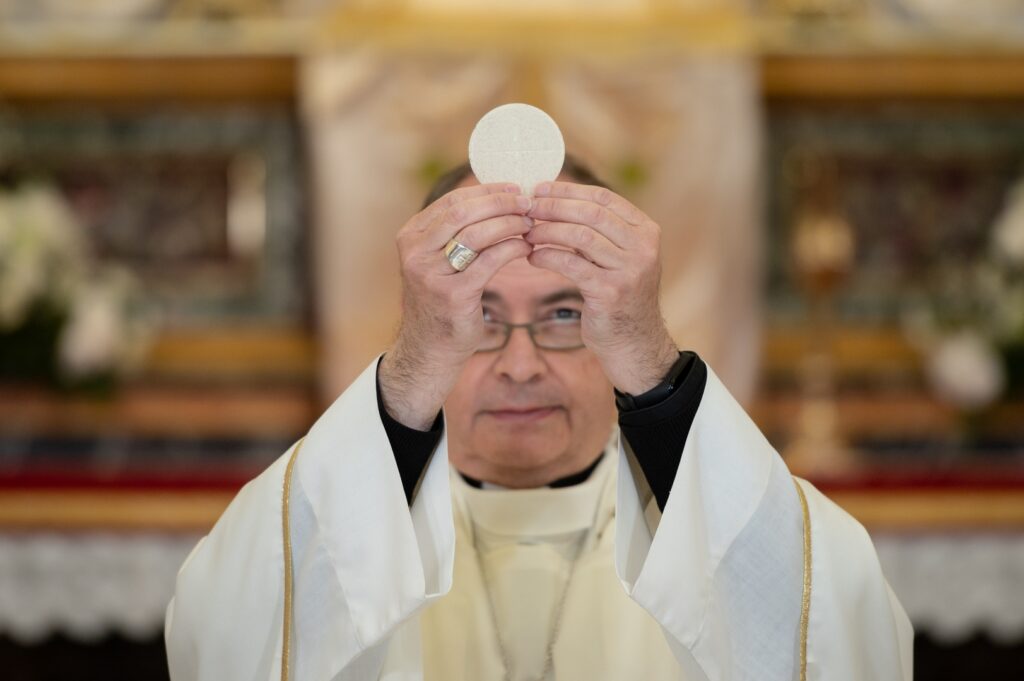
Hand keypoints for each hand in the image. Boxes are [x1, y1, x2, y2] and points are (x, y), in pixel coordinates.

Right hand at [379, 183, 533, 428]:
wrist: (430, 348)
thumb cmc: (441, 299)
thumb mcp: (438, 260)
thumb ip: (455, 232)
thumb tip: (498, 197)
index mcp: (411, 236)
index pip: (452, 201)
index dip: (487, 191)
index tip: (515, 188)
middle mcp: (415, 252)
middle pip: (463, 213)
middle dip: (500, 203)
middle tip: (528, 203)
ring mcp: (430, 274)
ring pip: (476, 235)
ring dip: (509, 225)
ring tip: (531, 224)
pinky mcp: (452, 295)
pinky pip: (488, 262)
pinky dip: (512, 250)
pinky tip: (527, 248)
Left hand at [525, 181, 677, 394]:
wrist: (634, 343)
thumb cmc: (618, 296)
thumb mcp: (618, 258)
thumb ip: (599, 232)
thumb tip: (554, 200)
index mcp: (646, 231)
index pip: (604, 198)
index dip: (569, 191)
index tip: (540, 189)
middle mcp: (643, 247)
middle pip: (591, 213)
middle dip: (554, 207)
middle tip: (526, 207)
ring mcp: (629, 270)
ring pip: (580, 236)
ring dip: (548, 231)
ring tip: (526, 233)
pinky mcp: (610, 292)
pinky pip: (571, 264)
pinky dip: (547, 257)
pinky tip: (532, 258)